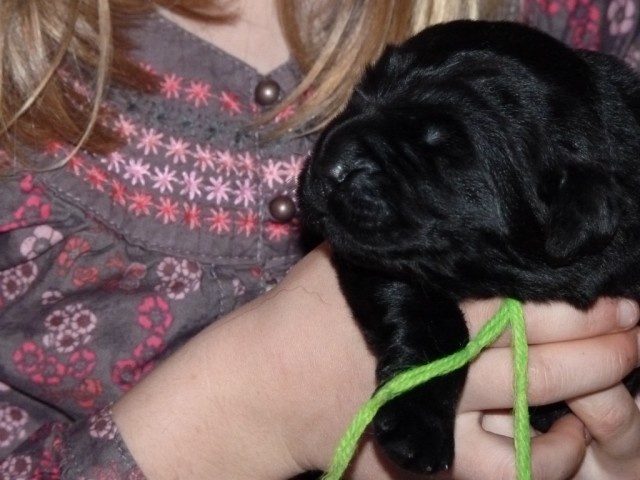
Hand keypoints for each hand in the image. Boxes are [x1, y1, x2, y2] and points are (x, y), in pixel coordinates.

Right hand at [113, 244, 638, 478]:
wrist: (268, 384)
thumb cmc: (302, 311)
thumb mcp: (346, 256)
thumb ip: (397, 232)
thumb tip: (443, 200)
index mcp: (423, 295)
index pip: (516, 287)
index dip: (571, 285)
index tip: (606, 275)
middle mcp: (441, 350)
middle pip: (541, 336)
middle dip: (600, 327)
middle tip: (632, 314)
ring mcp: (441, 405)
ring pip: (538, 395)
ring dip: (594, 381)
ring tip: (625, 362)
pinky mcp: (431, 451)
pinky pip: (506, 465)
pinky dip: (547, 452)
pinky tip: (569, 432)